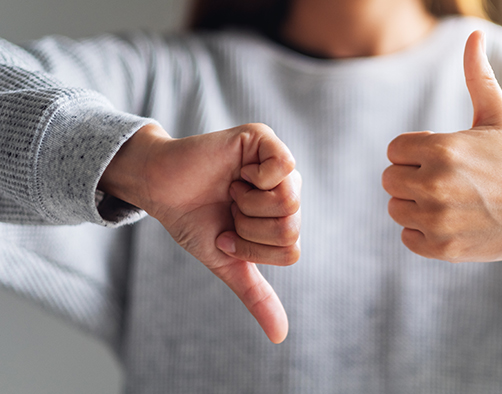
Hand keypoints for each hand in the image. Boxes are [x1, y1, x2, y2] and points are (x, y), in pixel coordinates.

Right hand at [99, 123, 300, 343]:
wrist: (158, 188)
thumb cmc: (194, 220)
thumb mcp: (228, 261)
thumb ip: (256, 294)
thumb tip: (279, 336)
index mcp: (283, 217)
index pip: (291, 249)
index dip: (253, 249)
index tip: (228, 233)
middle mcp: (287, 189)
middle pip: (292, 227)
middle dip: (249, 228)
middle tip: (229, 210)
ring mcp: (278, 163)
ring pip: (289, 201)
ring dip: (248, 205)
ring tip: (231, 191)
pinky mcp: (264, 139)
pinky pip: (284, 167)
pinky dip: (257, 179)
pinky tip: (239, 174)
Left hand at [382, 30, 501, 262]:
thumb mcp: (499, 115)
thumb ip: (478, 76)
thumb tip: (474, 33)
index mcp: (441, 150)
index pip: (394, 150)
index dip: (415, 151)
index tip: (441, 156)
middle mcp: (434, 186)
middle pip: (390, 179)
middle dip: (411, 176)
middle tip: (444, 179)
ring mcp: (437, 220)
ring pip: (396, 207)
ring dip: (414, 203)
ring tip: (447, 199)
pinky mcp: (441, 248)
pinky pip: (407, 236)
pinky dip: (421, 230)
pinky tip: (449, 220)